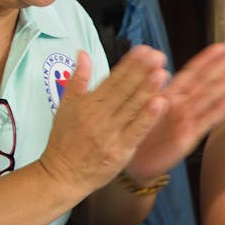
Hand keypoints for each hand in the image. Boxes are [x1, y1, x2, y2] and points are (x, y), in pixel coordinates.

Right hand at [38, 47, 169, 194]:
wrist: (62, 175)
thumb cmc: (65, 140)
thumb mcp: (66, 107)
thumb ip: (77, 79)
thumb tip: (82, 53)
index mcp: (88, 103)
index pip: (112, 79)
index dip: (129, 64)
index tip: (144, 50)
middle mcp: (99, 116)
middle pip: (124, 90)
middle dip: (142, 72)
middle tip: (158, 56)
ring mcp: (110, 133)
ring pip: (132, 108)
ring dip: (148, 90)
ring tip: (162, 73)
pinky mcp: (120, 150)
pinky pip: (137, 130)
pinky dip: (148, 117)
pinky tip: (161, 103)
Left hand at [126, 43, 224, 182]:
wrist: (132, 160)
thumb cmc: (137, 130)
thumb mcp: (140, 103)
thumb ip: (151, 84)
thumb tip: (156, 59)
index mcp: (170, 94)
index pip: (192, 72)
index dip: (207, 58)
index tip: (222, 46)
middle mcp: (182, 105)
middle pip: (205, 82)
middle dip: (222, 67)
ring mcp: (187, 119)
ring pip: (208, 98)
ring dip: (223, 85)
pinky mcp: (189, 136)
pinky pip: (206, 121)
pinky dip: (220, 111)